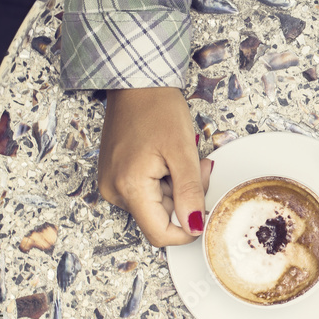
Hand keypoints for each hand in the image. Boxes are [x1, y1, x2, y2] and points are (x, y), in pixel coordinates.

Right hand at [97, 87, 212, 246]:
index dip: (187, 230)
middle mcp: (114, 191)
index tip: (206, 211)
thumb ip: (190, 192)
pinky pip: (147, 191)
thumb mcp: (182, 151)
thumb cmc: (157, 108)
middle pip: (161, 217)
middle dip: (187, 198)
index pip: (159, 234)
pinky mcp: (117, 175)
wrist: (136, 83)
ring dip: (178, 187)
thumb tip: (195, 226)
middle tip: (199, 167)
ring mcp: (113, 183)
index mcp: (129, 187)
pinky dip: (166, 180)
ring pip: (157, 204)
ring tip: (182, 157)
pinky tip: (169, 158)